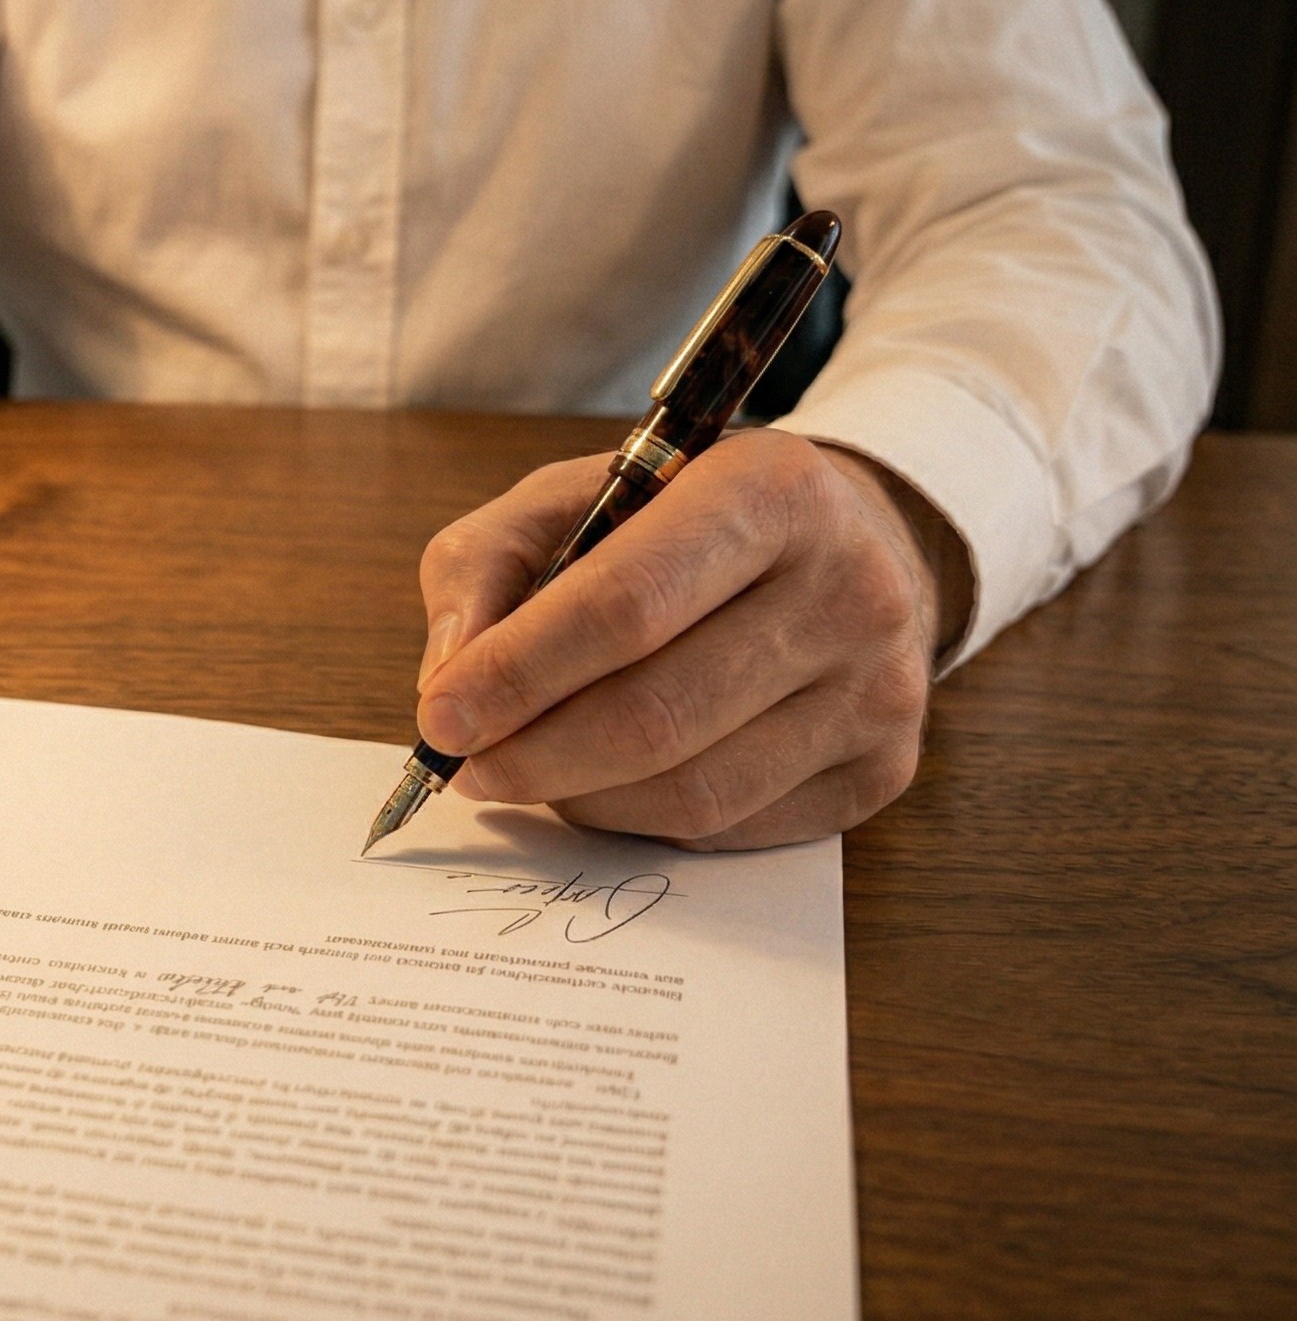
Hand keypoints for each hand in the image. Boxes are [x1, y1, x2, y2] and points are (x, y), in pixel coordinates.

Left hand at [415, 430, 968, 849]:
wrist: (845, 546)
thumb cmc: (683, 522)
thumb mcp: (574, 497)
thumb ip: (484, 565)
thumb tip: (446, 677)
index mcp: (770, 490)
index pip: (626, 605)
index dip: (519, 672)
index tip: (440, 717)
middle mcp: (848, 589)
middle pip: (655, 715)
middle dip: (532, 754)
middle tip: (466, 765)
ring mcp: (877, 690)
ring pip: (691, 791)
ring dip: (577, 797)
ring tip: (529, 768)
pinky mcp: (880, 772)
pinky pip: (728, 829)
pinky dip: (639, 819)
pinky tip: (607, 782)